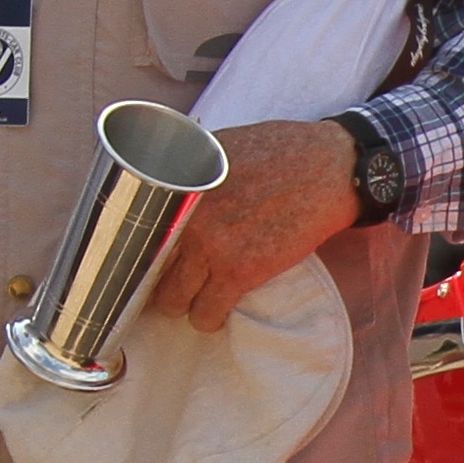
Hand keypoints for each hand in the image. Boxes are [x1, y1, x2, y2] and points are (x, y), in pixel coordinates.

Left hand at [147, 117, 359, 329]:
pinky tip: (216, 310)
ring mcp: (212, 247)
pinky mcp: (241, 271)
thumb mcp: (220, 144)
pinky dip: (208, 317)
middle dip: (156, 279)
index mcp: (177, 184)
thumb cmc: (280, 150)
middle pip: (146, 270)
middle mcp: (186, 217)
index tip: (141, 258)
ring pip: (173, 300)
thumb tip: (165, 181)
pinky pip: (208, 313)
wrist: (328, 168)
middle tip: (168, 280)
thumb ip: (187, 167)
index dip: (137, 250)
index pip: (135, 231)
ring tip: (194, 297)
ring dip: (181, 302)